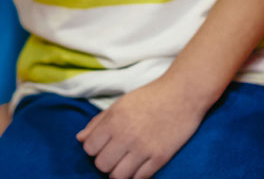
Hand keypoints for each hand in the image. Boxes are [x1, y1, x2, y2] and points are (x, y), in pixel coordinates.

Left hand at [77, 77, 206, 178]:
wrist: (183, 93)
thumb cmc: (150, 96)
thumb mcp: (122, 103)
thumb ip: (99, 121)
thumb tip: (80, 139)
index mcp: (115, 119)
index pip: (89, 148)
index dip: (95, 148)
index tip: (104, 144)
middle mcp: (126, 135)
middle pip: (101, 165)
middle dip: (106, 161)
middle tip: (116, 153)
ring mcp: (143, 148)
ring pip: (118, 177)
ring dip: (120, 171)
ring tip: (127, 161)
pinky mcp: (159, 158)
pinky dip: (137, 175)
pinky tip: (140, 164)